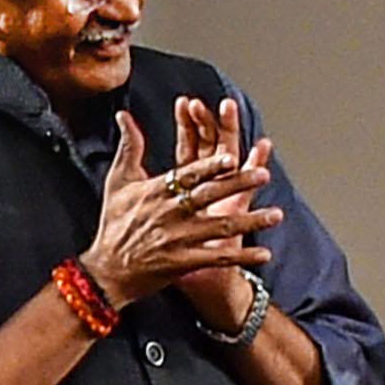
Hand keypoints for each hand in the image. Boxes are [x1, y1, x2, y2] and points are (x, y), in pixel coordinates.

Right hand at [85, 103, 276, 310]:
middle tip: (265, 174)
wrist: (108, 269)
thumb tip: (125, 115)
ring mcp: (180, 239)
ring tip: (277, 214)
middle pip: (210, 196)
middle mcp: (171, 214)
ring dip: (251, 221)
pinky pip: (218, 259)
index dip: (209, 166)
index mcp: (157, 191)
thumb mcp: (118, 181)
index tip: (231, 156)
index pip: (188, 175)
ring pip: (221, 228)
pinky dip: (242, 258)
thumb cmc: (115, 221)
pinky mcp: (185, 262)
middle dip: (238, 184)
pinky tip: (265, 253)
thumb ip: (129, 147)